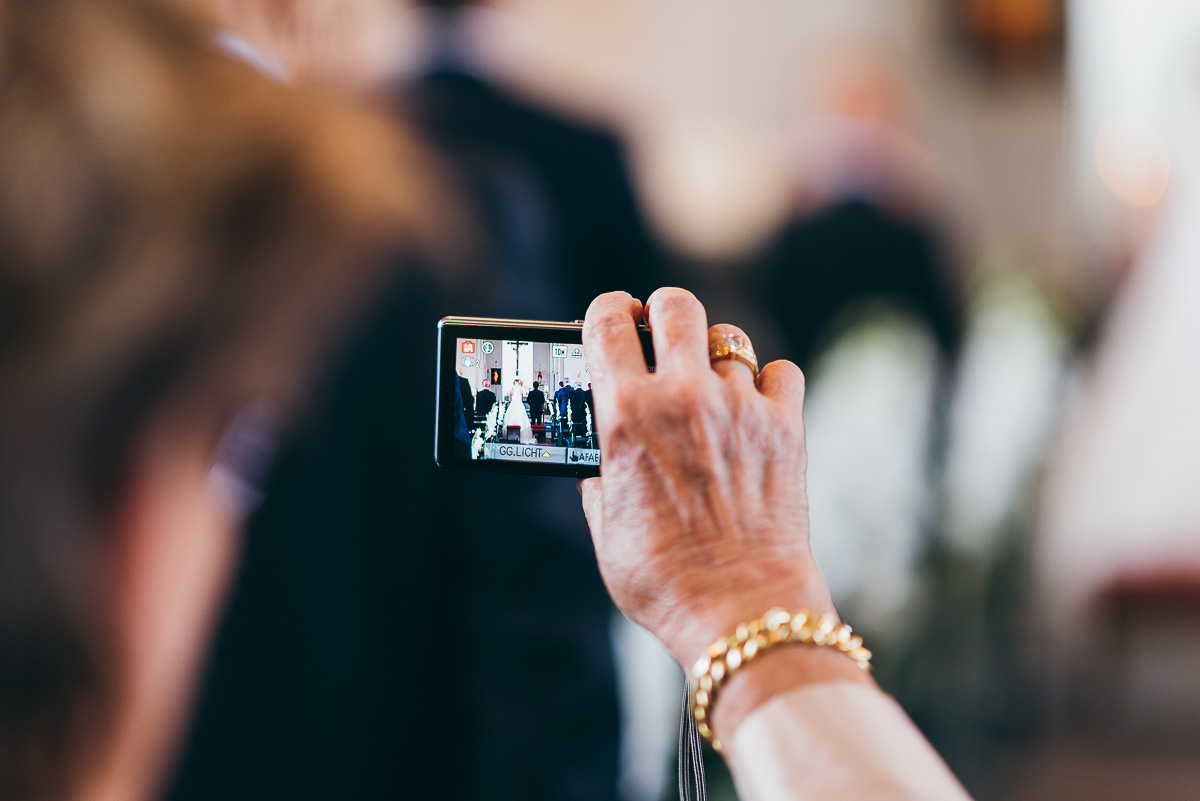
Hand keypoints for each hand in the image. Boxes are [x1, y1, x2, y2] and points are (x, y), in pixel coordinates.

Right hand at [580, 288, 836, 667]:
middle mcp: (683, 397)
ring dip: (712, 359)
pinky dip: (766, 384)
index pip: (607, 320)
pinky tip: (753, 409)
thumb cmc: (663, 578)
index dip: (606, 311)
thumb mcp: (604, 525)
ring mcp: (740, 408)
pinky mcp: (786, 427)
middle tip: (659, 337)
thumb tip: (604, 455)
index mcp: (627, 415)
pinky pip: (780, 373)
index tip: (611, 319)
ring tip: (707, 391)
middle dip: (662, 312)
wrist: (739, 610)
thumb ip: (601, 474)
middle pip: (675, 304)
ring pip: (729, 339)